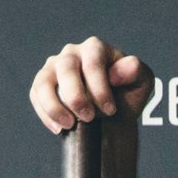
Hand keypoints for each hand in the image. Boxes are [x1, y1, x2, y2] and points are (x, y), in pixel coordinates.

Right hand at [29, 35, 153, 133]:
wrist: (111, 114)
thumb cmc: (126, 94)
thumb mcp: (141, 83)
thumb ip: (136, 72)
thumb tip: (118, 70)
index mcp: (95, 48)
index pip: (93, 63)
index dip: (100, 88)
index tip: (110, 110)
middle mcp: (71, 53)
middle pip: (67, 69)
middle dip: (77, 96)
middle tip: (89, 118)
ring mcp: (53, 67)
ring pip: (45, 80)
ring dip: (54, 105)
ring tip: (69, 125)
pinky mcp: (42, 84)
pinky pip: (36, 95)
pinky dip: (45, 113)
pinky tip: (59, 128)